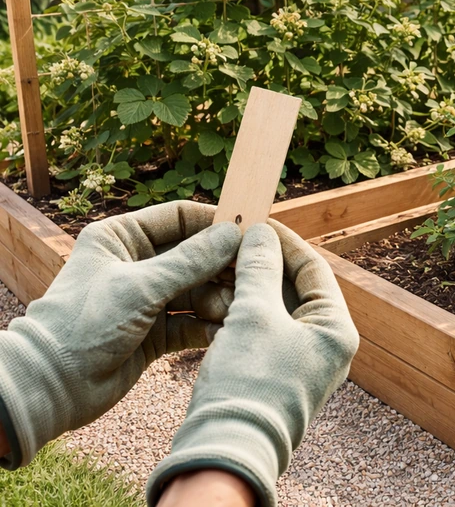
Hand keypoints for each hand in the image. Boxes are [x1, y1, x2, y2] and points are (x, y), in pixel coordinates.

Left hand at [0, 202, 240, 468]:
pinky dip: (210, 325)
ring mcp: (148, 299)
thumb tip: (233, 235)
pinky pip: (193, 321)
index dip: (214, 223)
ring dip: (218, 299)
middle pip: (195, 255)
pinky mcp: (156, 332)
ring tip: (233, 310)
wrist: (51, 387)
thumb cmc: (83, 325)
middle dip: (223, 267)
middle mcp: (137, 264)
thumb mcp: (140, 286)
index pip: (179, 217)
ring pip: (199, 289)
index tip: (249, 232)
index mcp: (122, 238)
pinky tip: (226, 331)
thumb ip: (190, 261)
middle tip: (251, 276)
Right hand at [147, 220, 358, 506]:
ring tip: (218, 269)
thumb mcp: (254, 315)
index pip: (314, 269)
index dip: (284, 242)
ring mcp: (301, 364)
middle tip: (232, 243)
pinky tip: (214, 303)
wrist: (224, 451)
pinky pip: (261, 333)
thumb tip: (260, 233)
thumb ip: (259, 268)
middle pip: (295, 289)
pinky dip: (240, 315)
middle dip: (262, 265)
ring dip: (247, 289)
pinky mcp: (274, 378)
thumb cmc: (248, 383)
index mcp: (337, 330)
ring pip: (274, 310)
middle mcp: (326, 347)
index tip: (257, 222)